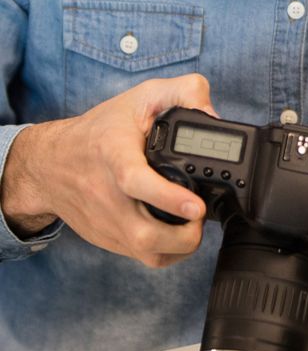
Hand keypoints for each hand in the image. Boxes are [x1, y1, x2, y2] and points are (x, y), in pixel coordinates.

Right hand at [1, 75, 218, 267]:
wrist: (50, 163)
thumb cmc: (102, 129)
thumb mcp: (143, 96)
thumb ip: (184, 92)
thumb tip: (213, 115)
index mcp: (113, 155)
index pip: (135, 181)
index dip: (168, 198)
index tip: (197, 205)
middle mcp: (107, 195)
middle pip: (145, 235)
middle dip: (185, 236)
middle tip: (200, 213)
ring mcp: (107, 222)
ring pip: (147, 254)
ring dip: (180, 247)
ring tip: (193, 223)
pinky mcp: (108, 239)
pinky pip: (144, 258)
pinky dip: (168, 251)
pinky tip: (179, 232)